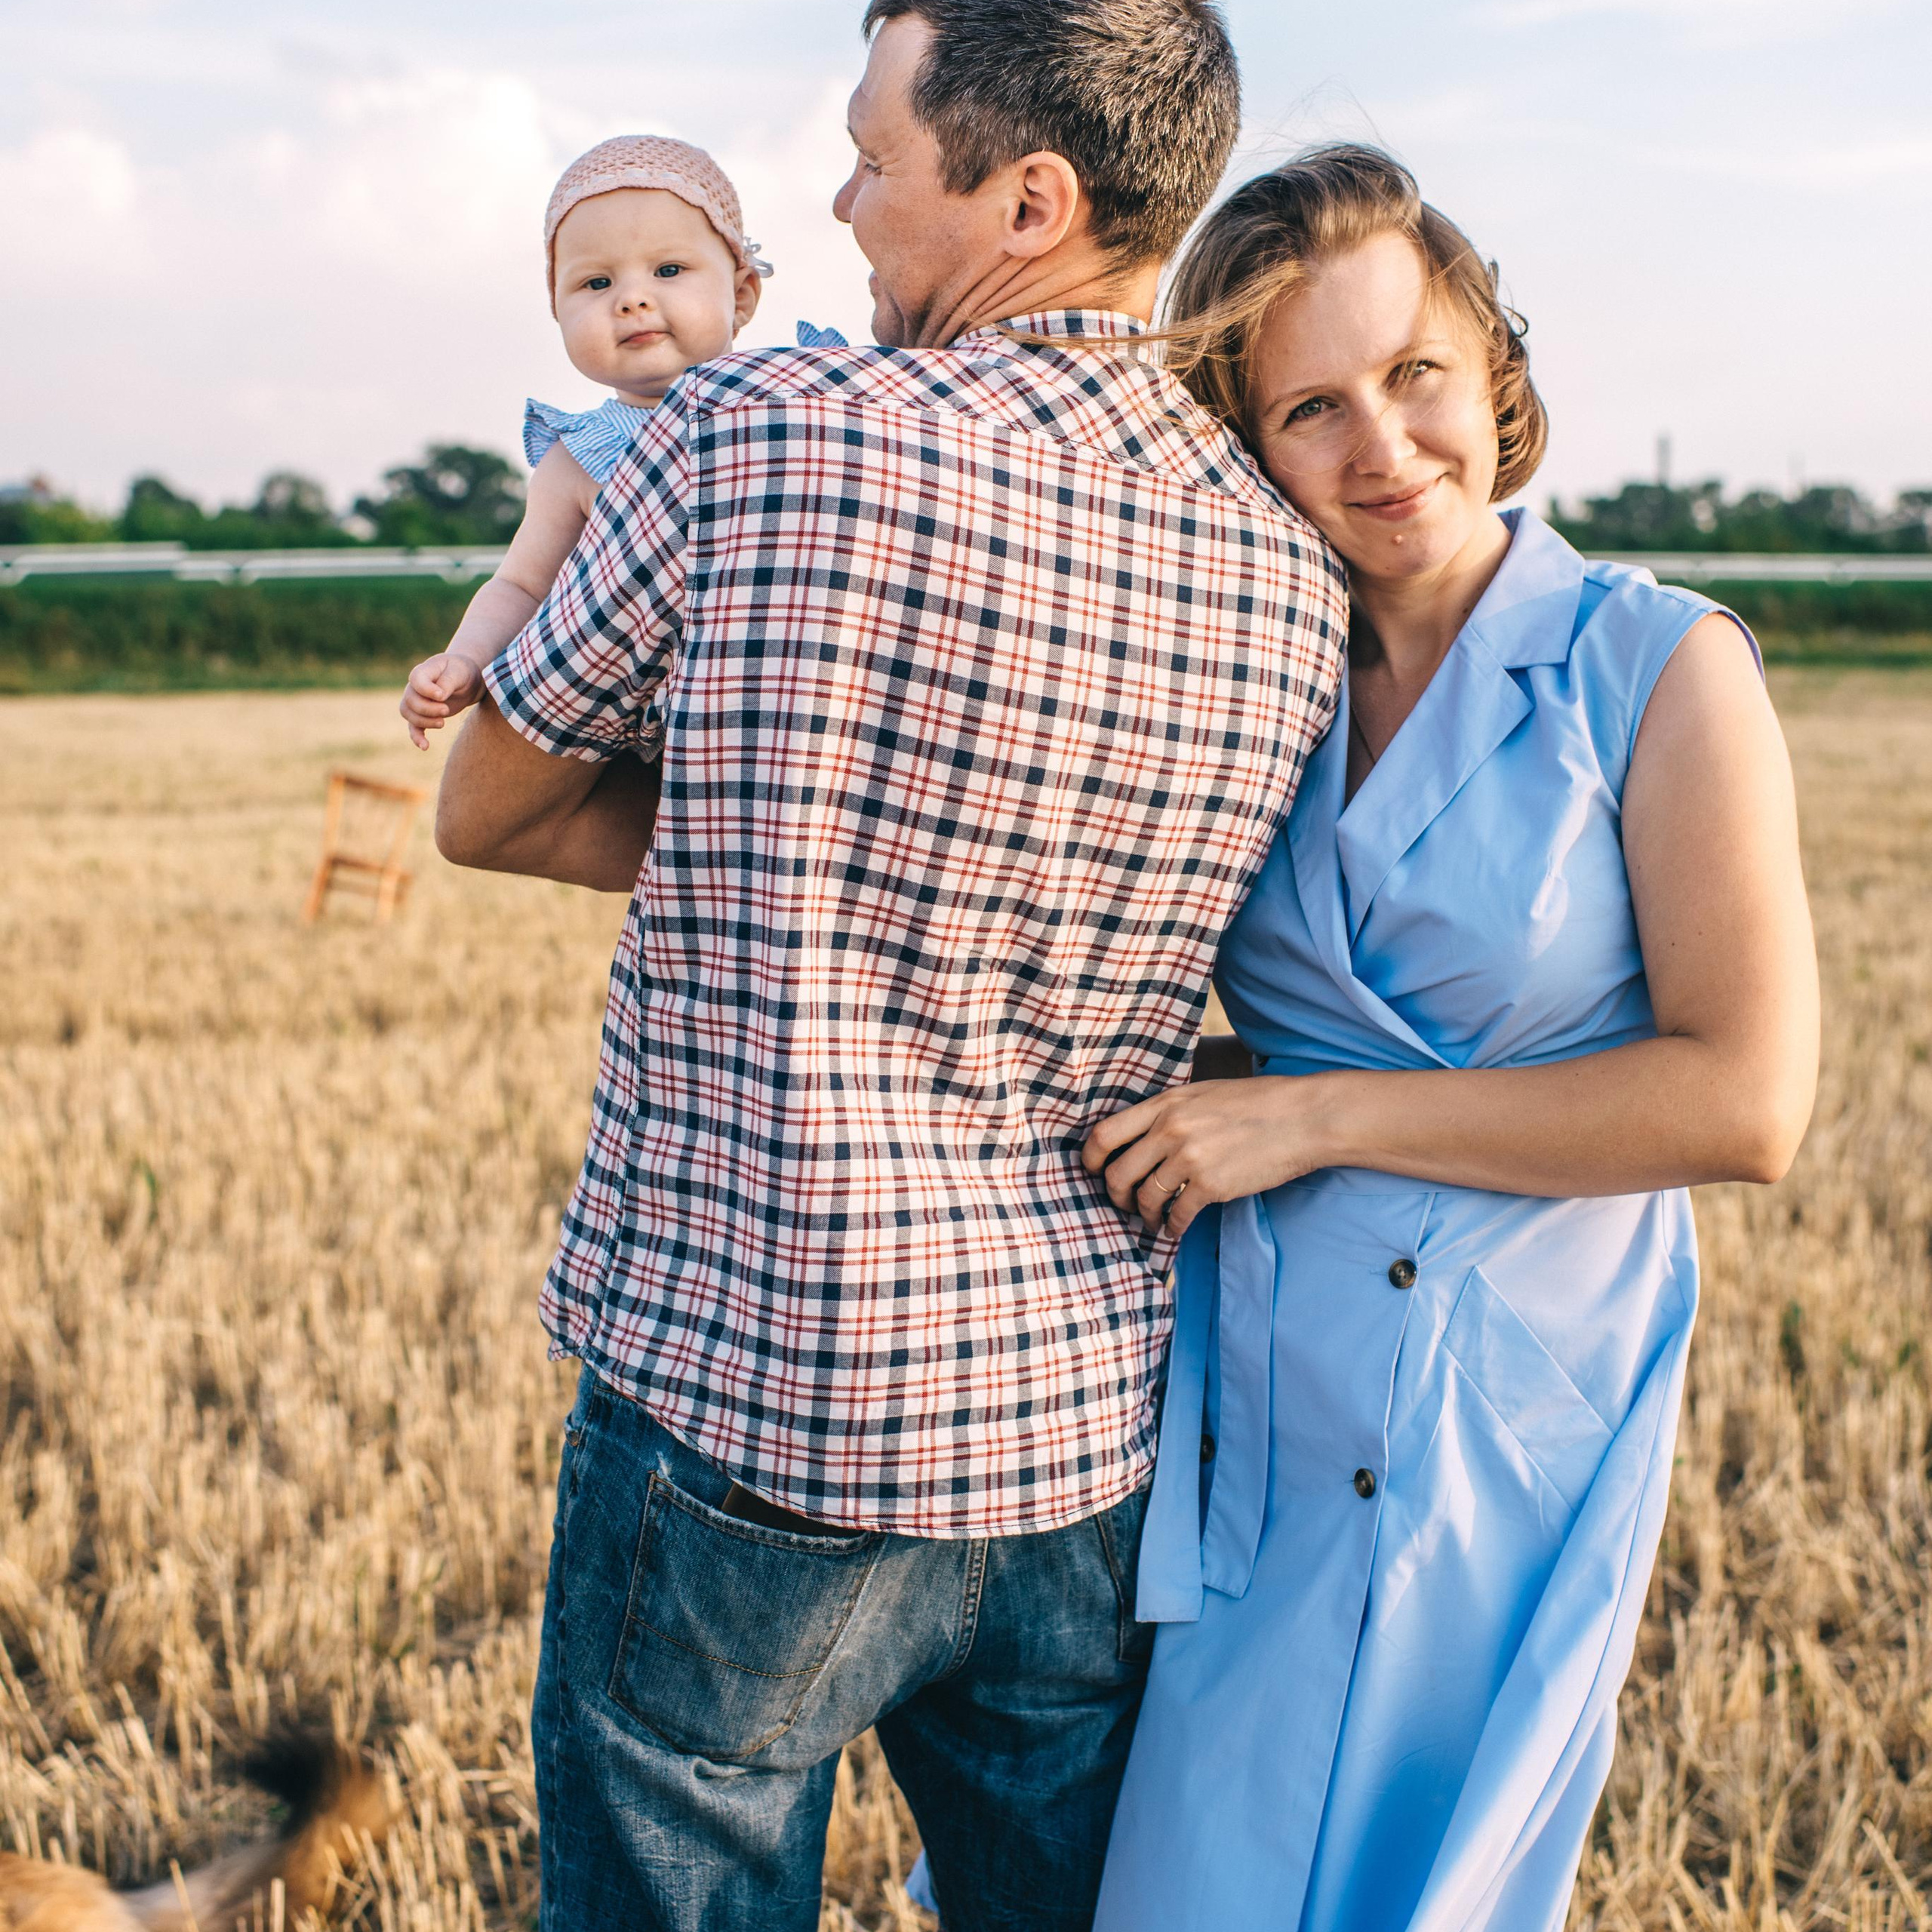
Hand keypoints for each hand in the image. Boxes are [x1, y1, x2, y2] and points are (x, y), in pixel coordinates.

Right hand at [400, 654, 485, 749]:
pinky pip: (413, 726)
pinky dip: (417, 737)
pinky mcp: (424, 714)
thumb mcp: (459, 672)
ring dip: (424, 722)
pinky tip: (425, 747)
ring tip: (442, 723)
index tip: (442, 696)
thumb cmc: (463, 672)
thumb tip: (439, 697)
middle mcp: (415, 686)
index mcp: (424, 671)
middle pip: (410, 700)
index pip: (416, 679)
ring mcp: (417, 700)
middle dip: (427, 709)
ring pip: (408, 714)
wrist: (467, 680)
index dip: (426, 690)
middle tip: (446, 710)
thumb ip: (448, 682)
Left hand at [1081, 1075, 1340, 1236]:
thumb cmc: (1256, 1103)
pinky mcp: (1212, 1186)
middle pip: (1117, 1173)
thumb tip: (1140, 1137)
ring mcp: (1190, 1159)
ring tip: (1153, 1219)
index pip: (1105, 1134)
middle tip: (1124, 1203)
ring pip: (1146, 1198)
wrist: (1302, 1117)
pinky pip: (1178, 1216)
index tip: (1093, 1171)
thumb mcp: (1202, 1093)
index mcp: (1165, 1103)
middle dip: (1115, 1195)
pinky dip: (1172, 1228)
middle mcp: (1171, 1129)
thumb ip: (1169, 1112)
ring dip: (1145, 1215)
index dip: (1090, 1159)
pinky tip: (1177, 1229)